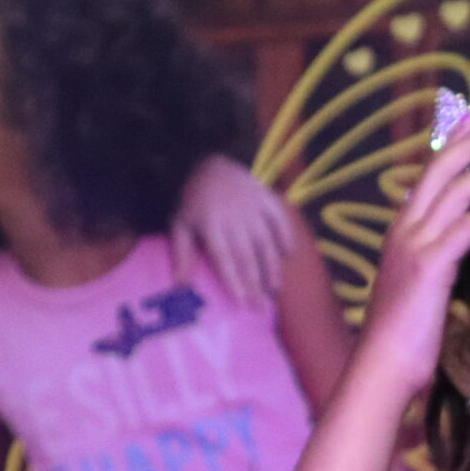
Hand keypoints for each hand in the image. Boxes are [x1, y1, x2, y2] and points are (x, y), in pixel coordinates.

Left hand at [172, 155, 301, 304]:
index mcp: (211, 224)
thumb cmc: (194, 199)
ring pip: (266, 243)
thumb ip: (182, 253)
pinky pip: (281, 221)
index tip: (241, 302)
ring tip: (274, 291)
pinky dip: (286, 238)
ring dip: (272, 268)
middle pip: (247, 256)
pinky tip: (289, 255)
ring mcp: (254, 209)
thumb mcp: (180, 223)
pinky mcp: (268, 201)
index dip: (234, 280)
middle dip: (255, 283)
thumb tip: (180, 285)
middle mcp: (235, 218)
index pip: (225, 258)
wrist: (213, 163)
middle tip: (260, 307)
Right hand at [346, 120, 469, 408]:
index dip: (450, 147)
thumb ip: (433, 263)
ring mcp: (414, 245)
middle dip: (469, 140)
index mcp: (400, 233)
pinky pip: (469, 228)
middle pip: (439, 170)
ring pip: (457, 191)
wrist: (382, 366)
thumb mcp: (418, 288)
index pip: (427, 178)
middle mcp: (403, 230)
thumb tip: (453, 254)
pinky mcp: (430, 265)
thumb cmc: (403, 336)